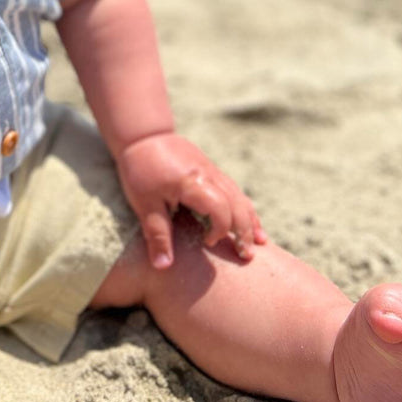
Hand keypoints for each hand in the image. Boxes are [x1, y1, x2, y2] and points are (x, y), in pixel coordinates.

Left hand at [116, 131, 266, 269]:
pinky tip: (248, 220)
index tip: (207, 244)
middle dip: (245, 231)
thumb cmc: (141, 168)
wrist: (143, 134)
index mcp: (194, 184)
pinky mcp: (210, 169)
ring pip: (240, 196)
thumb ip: (157, 234)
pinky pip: (234, 189)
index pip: (221, 210)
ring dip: (250, 219)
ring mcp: (212, 171)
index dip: (219, 231)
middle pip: (238, 205)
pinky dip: (244, 207)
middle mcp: (209, 176)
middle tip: (247, 256)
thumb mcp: (144, 203)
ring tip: (260, 242)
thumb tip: (162, 267)